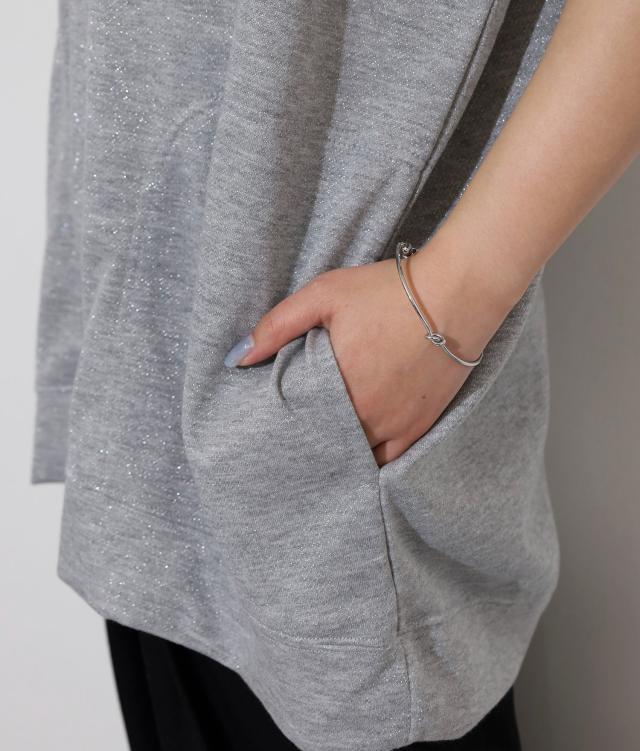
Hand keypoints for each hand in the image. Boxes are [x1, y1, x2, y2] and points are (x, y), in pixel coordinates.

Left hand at [223, 239, 513, 466]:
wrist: (456, 293)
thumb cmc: (387, 290)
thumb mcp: (325, 294)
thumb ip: (277, 325)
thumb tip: (237, 357)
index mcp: (335, 384)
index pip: (295, 422)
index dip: (280, 427)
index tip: (269, 426)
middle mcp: (364, 413)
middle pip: (323, 442)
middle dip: (306, 441)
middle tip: (292, 437)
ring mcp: (394, 424)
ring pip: (353, 455)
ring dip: (335, 451)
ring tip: (320, 445)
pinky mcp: (419, 425)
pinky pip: (387, 460)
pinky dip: (368, 459)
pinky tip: (354, 456)